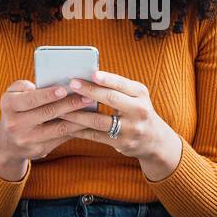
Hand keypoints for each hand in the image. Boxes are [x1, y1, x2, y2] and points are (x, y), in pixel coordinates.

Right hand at [0, 79, 98, 174]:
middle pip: (47, 113)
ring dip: (77, 118)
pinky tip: (87, 121)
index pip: (30, 99)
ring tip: (90, 107)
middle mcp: (15, 124)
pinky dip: (75, 129)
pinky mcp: (39, 150)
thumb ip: (22, 86)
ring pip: (58, 128)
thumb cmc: (16, 110)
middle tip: (87, 96)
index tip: (64, 89)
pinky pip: (61, 138)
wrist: (8, 143)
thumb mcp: (11, 95)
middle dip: (69, 104)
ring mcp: (27, 140)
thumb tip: (42, 84)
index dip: (47, 95)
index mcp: (8, 106)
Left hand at [56, 69, 182, 178]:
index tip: (91, 73)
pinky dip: (80, 130)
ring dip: (78, 114)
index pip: (122, 83)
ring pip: (99, 120)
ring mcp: (131, 129)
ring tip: (62, 108)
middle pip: (111, 99)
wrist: (155, 141)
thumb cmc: (138, 111)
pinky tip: (68, 125)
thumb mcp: (136, 96)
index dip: (106, 79)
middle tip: (72, 84)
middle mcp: (139, 110)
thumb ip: (117, 87)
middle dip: (89, 91)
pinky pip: (96, 136)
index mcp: (141, 94)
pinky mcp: (122, 143)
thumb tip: (88, 77)